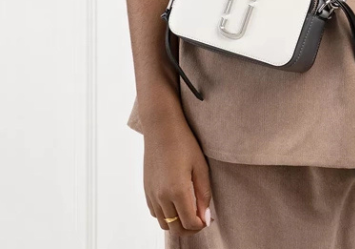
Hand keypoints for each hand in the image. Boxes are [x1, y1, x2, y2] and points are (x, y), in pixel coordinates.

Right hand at [142, 115, 212, 235]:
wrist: (161, 127)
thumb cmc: (184, 143)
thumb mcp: (201, 168)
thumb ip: (203, 196)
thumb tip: (205, 218)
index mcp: (177, 191)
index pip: (190, 223)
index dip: (201, 224)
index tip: (207, 216)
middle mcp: (161, 196)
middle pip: (176, 228)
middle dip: (190, 229)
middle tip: (199, 218)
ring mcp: (151, 193)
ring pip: (164, 224)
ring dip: (177, 223)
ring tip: (188, 211)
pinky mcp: (146, 189)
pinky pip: (155, 213)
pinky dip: (165, 215)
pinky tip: (174, 203)